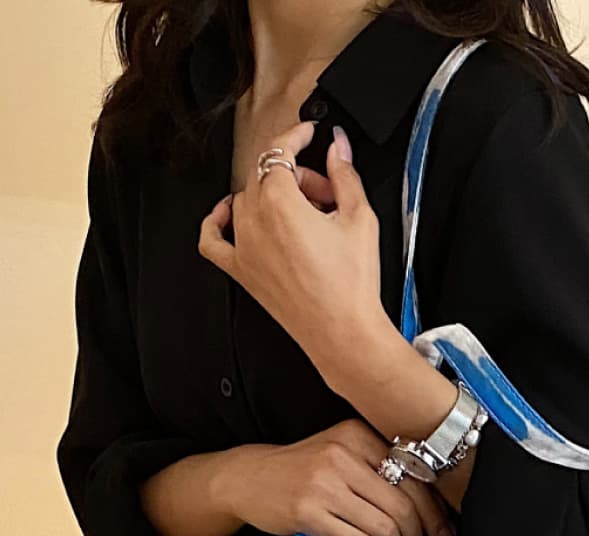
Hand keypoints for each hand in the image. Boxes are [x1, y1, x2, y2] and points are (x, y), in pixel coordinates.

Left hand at [198, 121, 390, 394]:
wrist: (343, 332)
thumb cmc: (351, 286)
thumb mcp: (359, 218)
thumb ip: (345, 174)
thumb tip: (338, 147)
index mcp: (280, 203)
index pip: (279, 151)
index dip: (296, 135)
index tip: (307, 133)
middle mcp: (255, 222)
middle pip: (267, 176)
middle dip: (297, 175)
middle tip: (327, 192)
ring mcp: (243, 247)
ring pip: (246, 200)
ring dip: (273, 198)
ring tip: (306, 217)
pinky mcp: (241, 271)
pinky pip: (212, 239)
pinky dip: (217, 221)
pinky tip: (229, 215)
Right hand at [223, 419, 456, 535]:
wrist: (249, 478)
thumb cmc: (304, 470)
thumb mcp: (342, 452)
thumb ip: (380, 467)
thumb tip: (431, 507)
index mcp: (358, 435)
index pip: (415, 476)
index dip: (435, 512)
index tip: (444, 533)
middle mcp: (343, 455)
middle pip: (404, 505)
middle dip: (418, 535)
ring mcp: (324, 484)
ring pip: (384, 526)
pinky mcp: (308, 512)